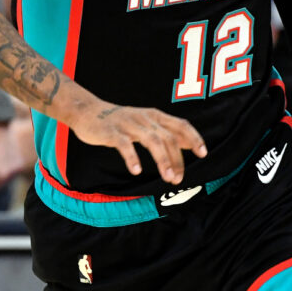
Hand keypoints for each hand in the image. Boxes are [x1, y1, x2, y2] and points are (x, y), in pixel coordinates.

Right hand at [70, 101, 206, 185]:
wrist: (88, 111)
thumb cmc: (120, 121)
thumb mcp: (145, 122)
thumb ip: (165, 131)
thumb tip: (189, 143)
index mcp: (155, 116)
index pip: (180, 124)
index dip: (193, 138)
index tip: (203, 154)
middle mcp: (145, 118)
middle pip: (168, 137)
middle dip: (177, 159)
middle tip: (179, 179)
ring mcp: (129, 124)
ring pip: (152, 140)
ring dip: (163, 160)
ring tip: (168, 178)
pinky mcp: (112, 131)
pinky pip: (124, 145)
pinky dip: (132, 157)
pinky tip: (137, 170)